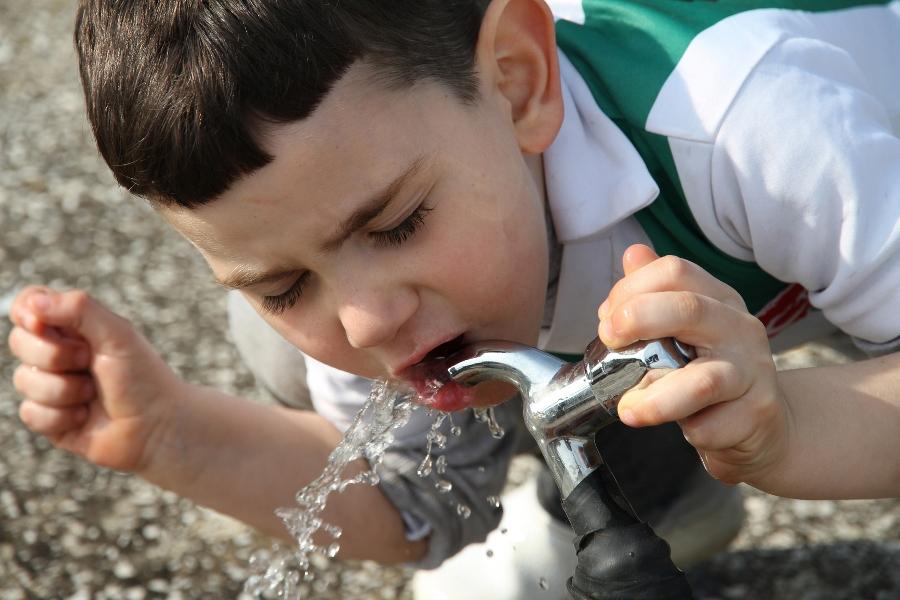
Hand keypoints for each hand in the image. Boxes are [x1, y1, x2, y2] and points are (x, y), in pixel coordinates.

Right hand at [8, 286, 182, 472]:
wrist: (157, 426)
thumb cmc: (143, 376)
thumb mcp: (117, 334)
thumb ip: (79, 309)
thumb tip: (35, 302)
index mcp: (75, 326)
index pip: (30, 305)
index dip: (27, 311)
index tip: (41, 323)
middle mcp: (58, 353)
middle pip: (19, 341)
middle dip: (54, 356)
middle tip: (89, 362)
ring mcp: (51, 385)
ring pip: (23, 380)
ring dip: (64, 390)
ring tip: (94, 394)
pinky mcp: (49, 418)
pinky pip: (30, 413)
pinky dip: (60, 416)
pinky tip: (84, 417)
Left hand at [598, 245, 789, 485]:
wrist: (763, 427)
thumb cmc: (710, 373)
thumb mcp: (683, 329)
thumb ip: (654, 294)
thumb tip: (633, 253)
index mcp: (718, 300)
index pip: (674, 272)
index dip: (630, 289)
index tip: (607, 319)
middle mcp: (740, 328)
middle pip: (689, 309)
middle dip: (637, 319)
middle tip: (608, 342)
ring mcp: (752, 373)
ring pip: (704, 380)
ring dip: (656, 398)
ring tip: (628, 410)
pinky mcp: (757, 416)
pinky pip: (712, 426)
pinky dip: (688, 430)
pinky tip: (683, 428)